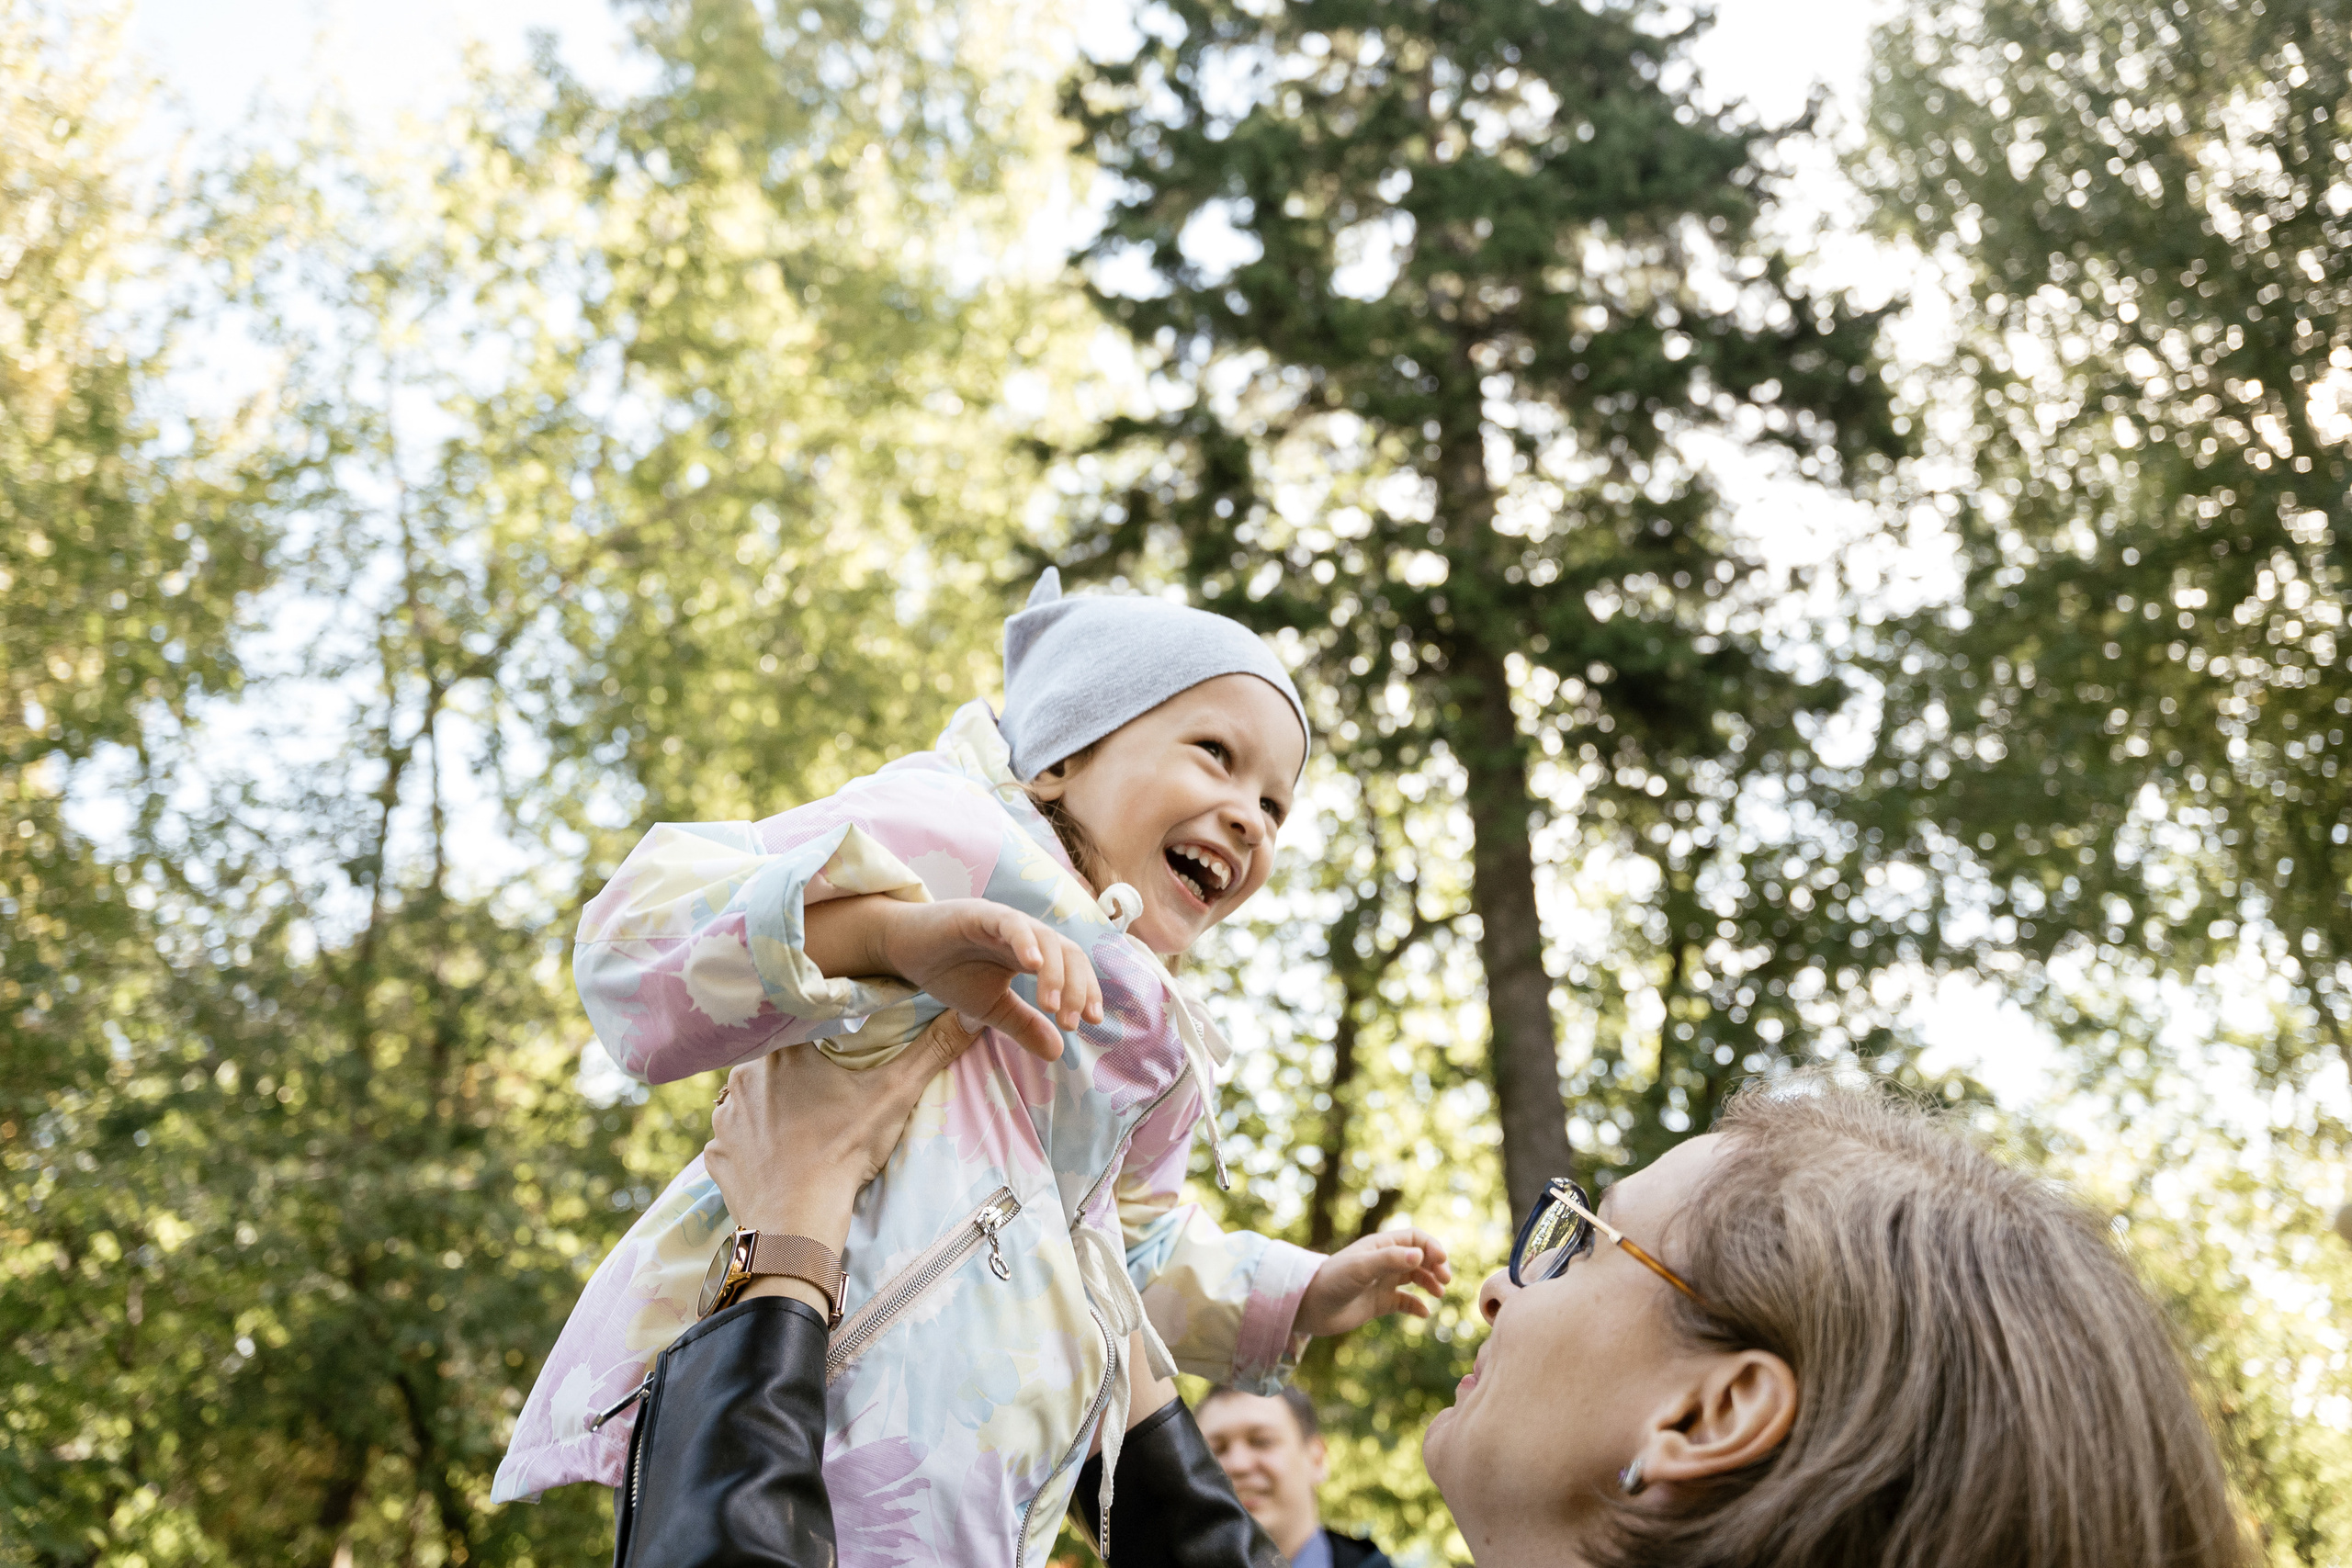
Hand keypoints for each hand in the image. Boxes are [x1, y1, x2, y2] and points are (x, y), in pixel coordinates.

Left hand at [705, 1012, 981, 1250]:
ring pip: (751, 1098)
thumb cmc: (844, 1151)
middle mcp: (744, 1076)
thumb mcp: (896, 1094)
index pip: (802, 1026)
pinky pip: (733, 1137)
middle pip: (775, 1062)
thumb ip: (933, 1049)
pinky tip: (775, 1154)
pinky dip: (751, 1144)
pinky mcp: (716, 1153)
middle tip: (824, 1096)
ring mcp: (725, 1117)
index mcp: (783, 1049)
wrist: (797, 1221)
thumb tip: (970, 1012)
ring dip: (770, 1108)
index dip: (822, 1039)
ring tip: (801, 1126)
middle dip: (796, 1074)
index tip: (838, 1056)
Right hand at [880, 899, 1102, 1062]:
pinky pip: (1010, 923)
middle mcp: (1026, 936)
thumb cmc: (950, 973)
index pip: (1073, 969)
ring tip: (1051, 1005)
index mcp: (1033, 955)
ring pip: (1046, 939)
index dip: (1086, 992)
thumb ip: (1023, 1025)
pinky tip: (1033, 964)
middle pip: (1069, 952)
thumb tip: (1058, 1052)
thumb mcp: (990, 1008)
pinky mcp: (980, 913)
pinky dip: (1025, 941)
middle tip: (1072, 1022)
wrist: (905, 950)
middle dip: (1077, 988)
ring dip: (1054, 973)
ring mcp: (1005, 922)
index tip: (1092, 1023)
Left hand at [1293, 1227, 1452, 1337]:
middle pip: (1419, 1257)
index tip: (1441, 1261)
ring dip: (1429, 1283)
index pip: (1414, 1238)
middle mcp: (1384, 1261)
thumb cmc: (1333, 1281)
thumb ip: (1391, 1260)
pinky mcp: (1379, 1302)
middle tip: (1445, 1280)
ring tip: (1438, 1293)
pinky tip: (1423, 1313)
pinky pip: (1405, 1302)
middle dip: (1435, 1265)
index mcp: (1380, 1246)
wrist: (1311, 1307)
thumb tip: (1420, 1255)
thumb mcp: (1361, 1267)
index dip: (1431, 1247)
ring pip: (1415, 1278)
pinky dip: (1417, 1306)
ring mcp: (1382, 1282)